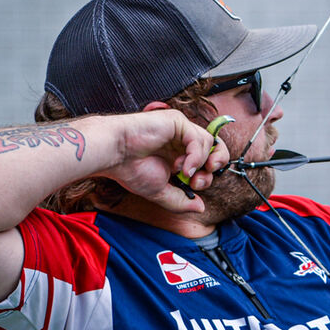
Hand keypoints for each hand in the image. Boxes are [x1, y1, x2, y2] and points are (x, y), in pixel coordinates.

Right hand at [104, 108, 230, 212]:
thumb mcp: (160, 191)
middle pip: (216, 148)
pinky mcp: (177, 121)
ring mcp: (180, 129)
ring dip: (199, 164)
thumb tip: (201, 208)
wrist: (114, 155)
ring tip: (182, 173)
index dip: (207, 175)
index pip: (207, 160)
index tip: (195, 186)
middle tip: (197, 182)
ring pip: (209, 143)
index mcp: (179, 154)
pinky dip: (195, 156)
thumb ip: (180, 200)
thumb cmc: (130, 169)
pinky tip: (181, 167)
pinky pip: (197, 139)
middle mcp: (182, 141)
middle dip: (213, 168)